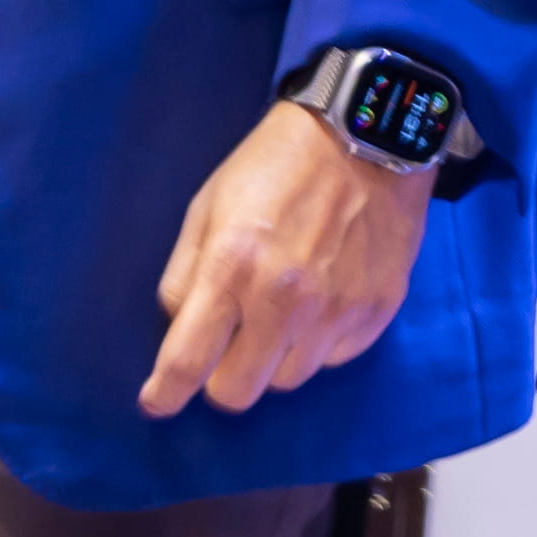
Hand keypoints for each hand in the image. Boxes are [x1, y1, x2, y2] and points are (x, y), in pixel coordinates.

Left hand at [142, 101, 434, 415]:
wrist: (368, 134)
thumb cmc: (276, 165)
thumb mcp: (208, 206)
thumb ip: (184, 274)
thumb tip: (181, 328)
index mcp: (231, 268)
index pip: (187, 361)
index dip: (165, 394)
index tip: (159, 401)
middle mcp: (284, 300)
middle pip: (238, 392)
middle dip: (223, 377)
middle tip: (228, 347)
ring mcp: (336, 310)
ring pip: (288, 379)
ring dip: (275, 358)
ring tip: (282, 314)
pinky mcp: (377, 310)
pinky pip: (334, 358)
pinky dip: (319, 342)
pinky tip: (322, 301)